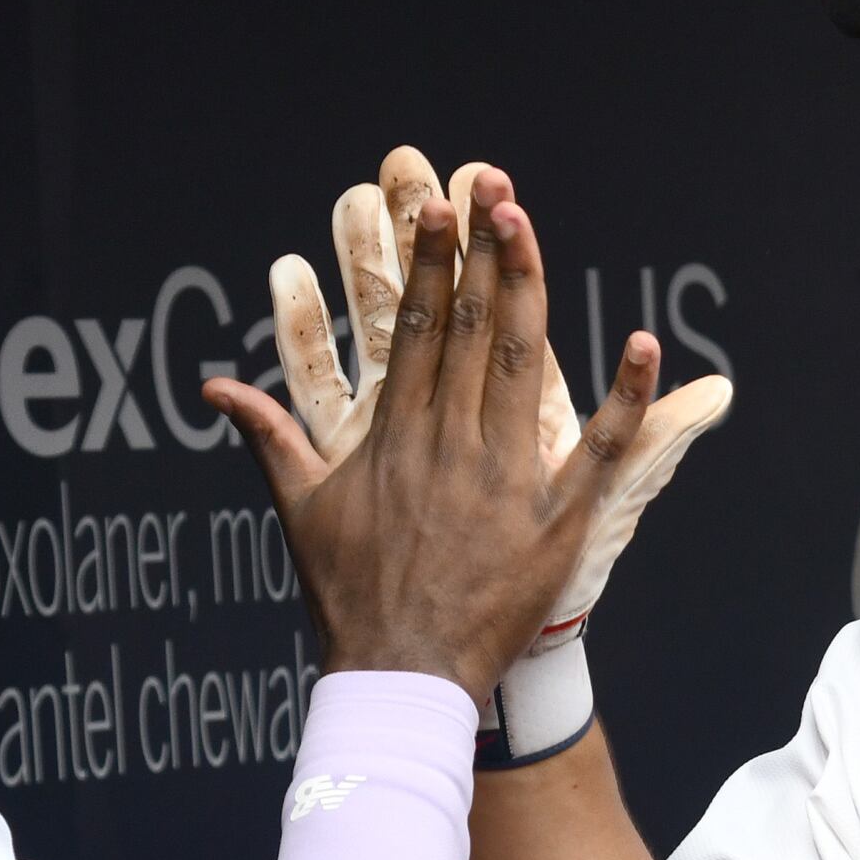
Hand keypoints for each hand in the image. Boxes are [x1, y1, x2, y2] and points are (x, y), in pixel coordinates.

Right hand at [205, 172, 647, 698]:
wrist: (401, 676)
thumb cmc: (350, 595)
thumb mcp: (301, 510)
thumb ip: (267, 438)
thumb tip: (218, 389)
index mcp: (395, 436)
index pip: (415, 329)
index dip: (429, 263)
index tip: (438, 208)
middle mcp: (449, 445)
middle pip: (468, 328)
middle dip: (481, 251)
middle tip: (490, 183)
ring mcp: (504, 480)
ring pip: (520, 364)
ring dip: (527, 289)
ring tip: (528, 225)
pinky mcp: (554, 522)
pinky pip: (597, 451)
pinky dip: (625, 399)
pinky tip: (641, 344)